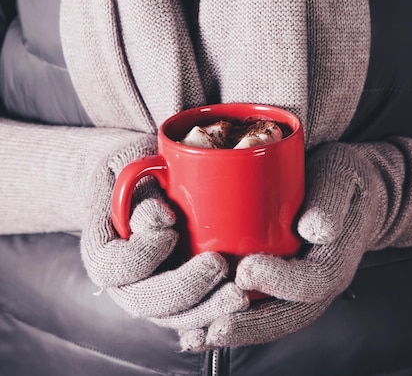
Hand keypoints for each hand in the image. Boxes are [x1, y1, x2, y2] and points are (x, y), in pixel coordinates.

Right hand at [81, 143, 246, 324]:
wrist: (141, 180)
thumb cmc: (136, 166)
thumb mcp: (130, 163)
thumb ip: (137, 189)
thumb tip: (160, 220)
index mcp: (101, 247)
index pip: (113, 266)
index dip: (142, 254)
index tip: (170, 230)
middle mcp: (120, 280)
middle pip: (145, 302)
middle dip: (185, 289)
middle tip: (219, 266)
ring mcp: (147, 292)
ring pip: (171, 318)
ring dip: (206, 310)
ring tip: (239, 294)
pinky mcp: (175, 297)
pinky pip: (192, 316)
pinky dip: (215, 313)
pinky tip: (241, 302)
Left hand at [179, 138, 411, 348]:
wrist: (350, 187)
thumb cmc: (342, 177)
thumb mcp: (342, 177)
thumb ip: (331, 201)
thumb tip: (315, 229)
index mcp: (336, 258)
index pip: (313, 281)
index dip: (281, 281)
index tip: (247, 270)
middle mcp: (316, 282)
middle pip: (286, 315)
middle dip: (249, 325)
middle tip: (214, 328)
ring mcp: (297, 286)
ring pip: (268, 318)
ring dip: (232, 330)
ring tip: (196, 337)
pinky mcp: (277, 280)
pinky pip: (256, 306)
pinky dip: (227, 317)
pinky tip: (197, 327)